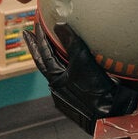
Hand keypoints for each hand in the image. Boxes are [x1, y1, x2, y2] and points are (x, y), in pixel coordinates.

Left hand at [23, 21, 137, 133]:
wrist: (109, 113)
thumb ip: (71, 42)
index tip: (35, 25)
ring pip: (54, 72)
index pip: (43, 54)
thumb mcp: (82, 61)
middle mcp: (56, 87)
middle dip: (36, 48)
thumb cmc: (95, 90)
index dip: (39, 38)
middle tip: (28, 34)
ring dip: (50, 58)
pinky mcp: (74, 100)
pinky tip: (68, 64)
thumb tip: (59, 25)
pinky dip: (63, 68)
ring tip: (48, 46)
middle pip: (43, 63)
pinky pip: (64, 79)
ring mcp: (64, 95)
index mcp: (55, 78)